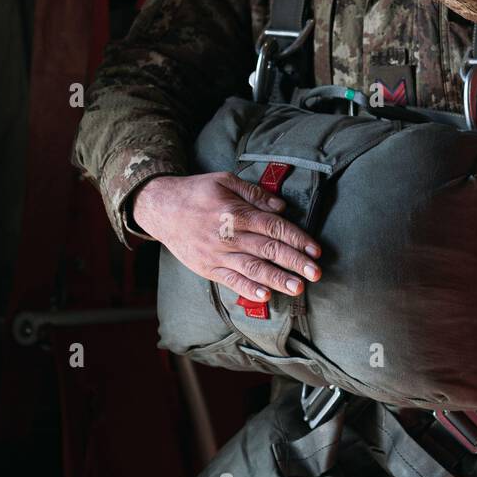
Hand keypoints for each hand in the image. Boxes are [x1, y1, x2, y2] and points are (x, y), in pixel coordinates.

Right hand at [131, 172, 321, 302]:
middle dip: (294, 262)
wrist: (160, 208)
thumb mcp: (224, 180)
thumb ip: (254, 193)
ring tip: (297, 288)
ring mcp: (217, 254)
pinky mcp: (207, 268)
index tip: (315, 250)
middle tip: (316, 273)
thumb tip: (281, 206)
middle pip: (268, 250)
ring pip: (252, 269)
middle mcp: (229, 235)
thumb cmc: (196, 191)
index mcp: (236, 212)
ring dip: (277, 279)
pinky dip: (248, 290)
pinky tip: (265, 296)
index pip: (274, 227)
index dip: (297, 238)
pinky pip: (230, 281)